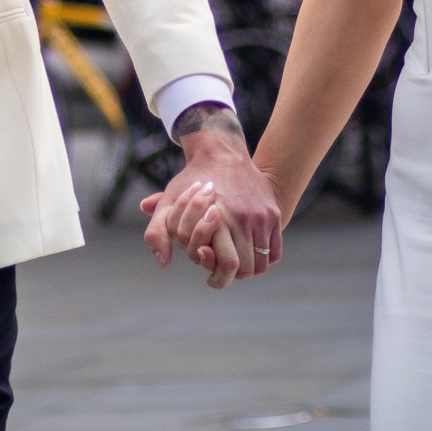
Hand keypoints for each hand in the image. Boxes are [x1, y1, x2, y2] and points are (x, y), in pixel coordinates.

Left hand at [141, 107, 281, 281]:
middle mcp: (244, 219)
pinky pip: (275, 251)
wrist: (222, 153)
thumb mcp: (168, 204)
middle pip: (247, 268)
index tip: (209, 275)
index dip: (219, 277)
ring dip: (249, 268)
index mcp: (219, 219)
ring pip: (262, 262)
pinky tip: (249, 254)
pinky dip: (264, 258)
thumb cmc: (192, 182)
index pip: (229, 265)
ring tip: (235, 263)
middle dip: (233, 275)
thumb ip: (156, 233)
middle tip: (222, 271)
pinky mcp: (273, 213)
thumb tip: (163, 264)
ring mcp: (262, 216)